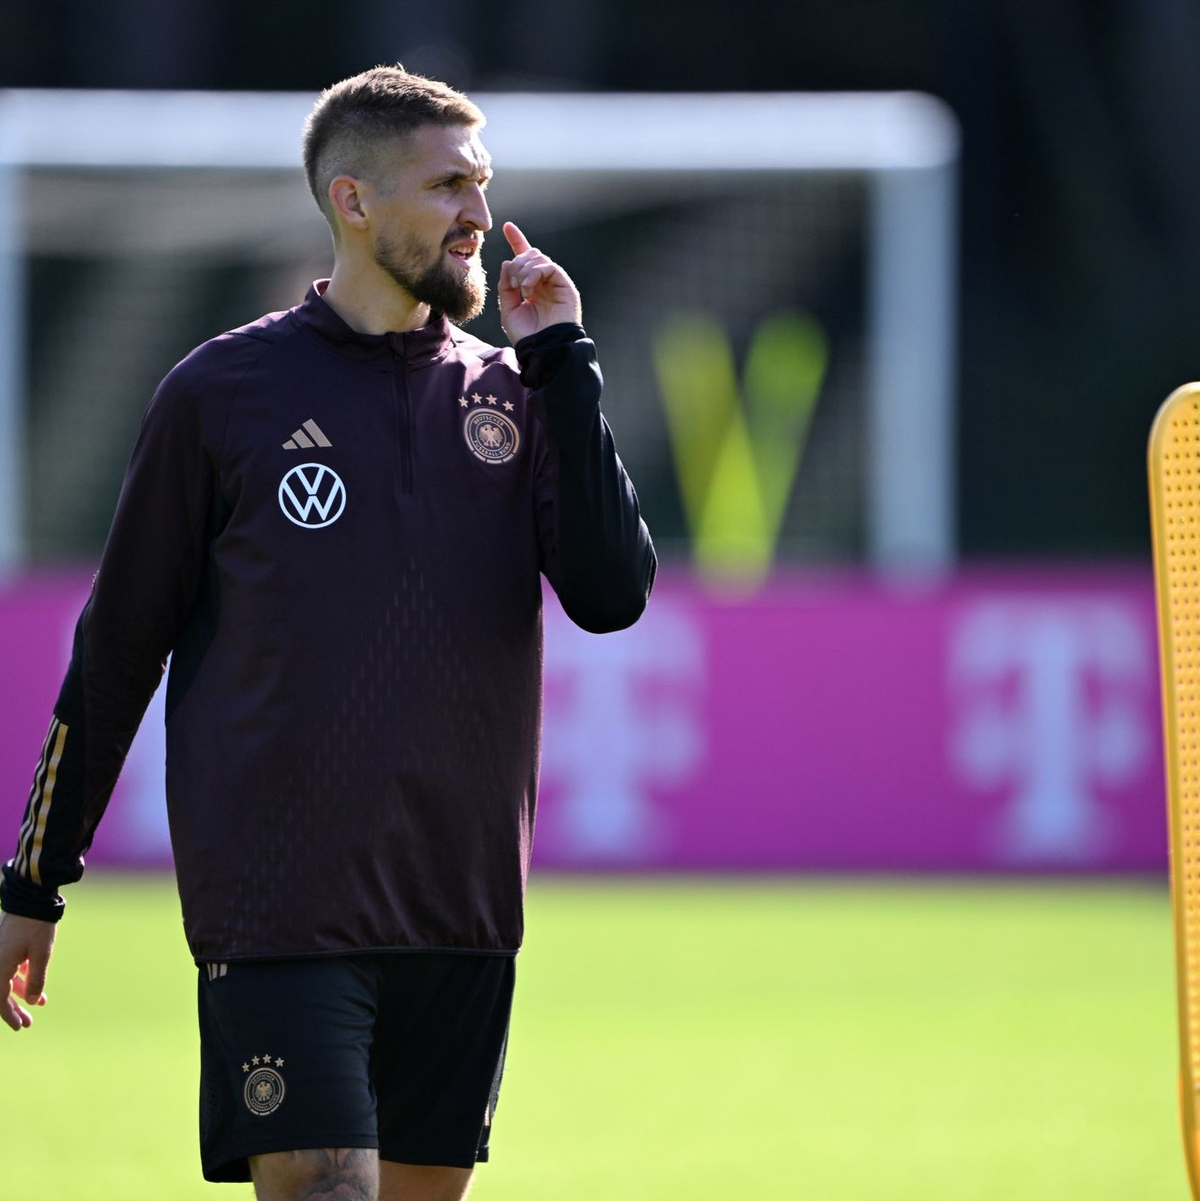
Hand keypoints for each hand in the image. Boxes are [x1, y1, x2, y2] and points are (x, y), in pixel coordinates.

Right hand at [0, 911, 54, 1030]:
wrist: (32, 898)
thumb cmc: (37, 925)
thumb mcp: (41, 954)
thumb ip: (36, 978)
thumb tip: (31, 1001)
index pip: (0, 1000)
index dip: (9, 1016)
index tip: (20, 1027)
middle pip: (1, 993)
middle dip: (14, 1009)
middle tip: (28, 1023)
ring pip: (6, 982)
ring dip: (20, 994)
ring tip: (38, 1004)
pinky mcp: (6, 948)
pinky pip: (10, 969)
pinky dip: (22, 979)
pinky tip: (36, 987)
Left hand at [498, 221, 581, 344]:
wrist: (543, 349)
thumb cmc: (527, 335)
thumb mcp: (508, 309)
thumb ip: (505, 286)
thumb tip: (507, 261)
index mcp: (531, 286)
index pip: (524, 259)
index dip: (517, 241)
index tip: (507, 226)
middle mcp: (544, 282)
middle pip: (529, 254)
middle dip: (516, 263)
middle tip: (512, 284)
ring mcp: (556, 283)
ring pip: (538, 257)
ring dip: (523, 269)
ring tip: (520, 288)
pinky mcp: (565, 285)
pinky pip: (549, 265)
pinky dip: (534, 273)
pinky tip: (528, 288)